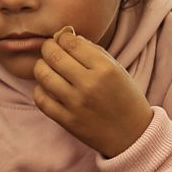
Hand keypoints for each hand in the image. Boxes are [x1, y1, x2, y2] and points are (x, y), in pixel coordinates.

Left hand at [33, 28, 154, 158]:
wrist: (132, 135)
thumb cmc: (125, 98)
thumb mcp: (117, 69)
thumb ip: (93, 51)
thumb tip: (67, 36)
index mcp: (105, 68)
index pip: (71, 43)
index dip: (62, 37)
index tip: (62, 39)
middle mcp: (89, 84)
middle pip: (54, 56)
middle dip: (47, 47)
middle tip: (49, 49)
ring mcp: (76, 104)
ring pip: (43, 75)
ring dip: (40, 66)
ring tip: (46, 66)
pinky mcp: (66, 120)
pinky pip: (41, 99)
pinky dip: (40, 89)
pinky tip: (47, 87)